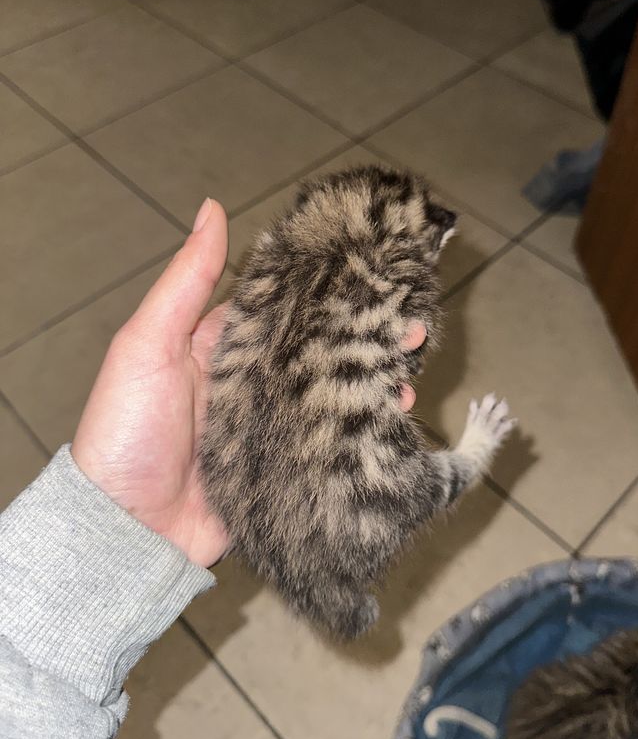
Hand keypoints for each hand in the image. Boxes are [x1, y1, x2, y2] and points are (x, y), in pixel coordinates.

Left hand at [72, 198, 425, 567]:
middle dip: (363, 330)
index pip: (281, 304)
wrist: (126, 530)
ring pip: (333, 389)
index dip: (322, 285)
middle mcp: (252, 381)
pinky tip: (396, 411)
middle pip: (317, 346)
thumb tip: (212, 208)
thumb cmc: (125, 432)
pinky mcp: (286, 465)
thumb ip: (186, 282)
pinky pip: (332, 439)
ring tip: (411, 360)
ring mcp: (272, 424)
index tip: (368, 267)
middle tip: (409, 318)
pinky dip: (365, 424)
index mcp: (221, 346)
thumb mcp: (147, 346)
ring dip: (372, 374)